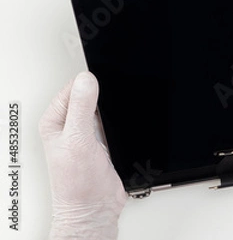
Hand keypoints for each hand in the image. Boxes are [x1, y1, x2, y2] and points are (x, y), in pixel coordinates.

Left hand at [39, 72, 127, 239]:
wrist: (95, 208)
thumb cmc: (77, 184)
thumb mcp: (78, 139)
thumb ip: (82, 107)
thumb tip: (86, 80)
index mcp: (54, 121)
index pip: (72, 88)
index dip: (88, 83)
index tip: (100, 84)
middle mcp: (69, 126)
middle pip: (89, 95)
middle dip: (102, 95)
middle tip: (110, 101)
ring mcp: (86, 133)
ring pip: (103, 108)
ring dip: (112, 110)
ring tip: (115, 117)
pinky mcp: (103, 141)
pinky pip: (114, 121)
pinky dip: (120, 121)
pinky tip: (121, 126)